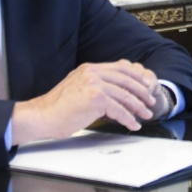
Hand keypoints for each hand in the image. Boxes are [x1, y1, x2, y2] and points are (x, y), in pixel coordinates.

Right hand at [11, 60, 162, 144]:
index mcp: (90, 68)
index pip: (120, 67)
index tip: (146, 85)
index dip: (136, 76)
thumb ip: (94, 84)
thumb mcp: (77, 87)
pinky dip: (128, 118)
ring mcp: (95, 84)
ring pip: (125, 95)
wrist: (41, 116)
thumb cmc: (57, 107)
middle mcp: (93, 73)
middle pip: (126, 80)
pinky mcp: (96, 99)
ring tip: (146, 114)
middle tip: (150, 101)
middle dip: (141, 92)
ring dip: (138, 107)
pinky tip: (133, 124)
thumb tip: (112, 92)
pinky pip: (119, 110)